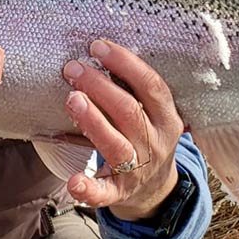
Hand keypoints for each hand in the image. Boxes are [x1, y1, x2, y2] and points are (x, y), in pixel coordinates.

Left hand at [62, 39, 182, 220]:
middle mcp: (156, 143)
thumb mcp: (152, 112)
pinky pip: (106, 193)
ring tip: (72, 99)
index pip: (151, 85)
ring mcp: (139, 169)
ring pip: (118, 145)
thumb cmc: (145, 136)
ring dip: (94, 121)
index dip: (125, 63)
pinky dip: (89, 189)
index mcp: (167, 117)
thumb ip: (133, 88)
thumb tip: (98, 49)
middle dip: (100, 86)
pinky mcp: (120, 192)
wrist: (155, 189)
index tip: (97, 46)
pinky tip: (73, 182)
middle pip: (129, 111)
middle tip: (73, 68)